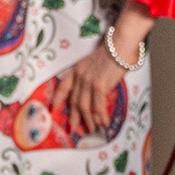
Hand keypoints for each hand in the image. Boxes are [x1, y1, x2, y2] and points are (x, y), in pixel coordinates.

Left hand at [52, 2, 152, 136]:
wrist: (120, 44)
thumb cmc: (114, 51)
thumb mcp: (96, 63)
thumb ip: (93, 76)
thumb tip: (97, 92)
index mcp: (78, 69)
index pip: (63, 85)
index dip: (58, 98)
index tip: (53, 108)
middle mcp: (80, 75)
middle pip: (73, 100)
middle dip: (73, 116)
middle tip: (73, 128)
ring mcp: (88, 80)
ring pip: (84, 106)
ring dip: (87, 120)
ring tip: (90, 129)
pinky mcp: (99, 85)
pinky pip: (97, 106)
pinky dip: (100, 116)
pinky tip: (103, 122)